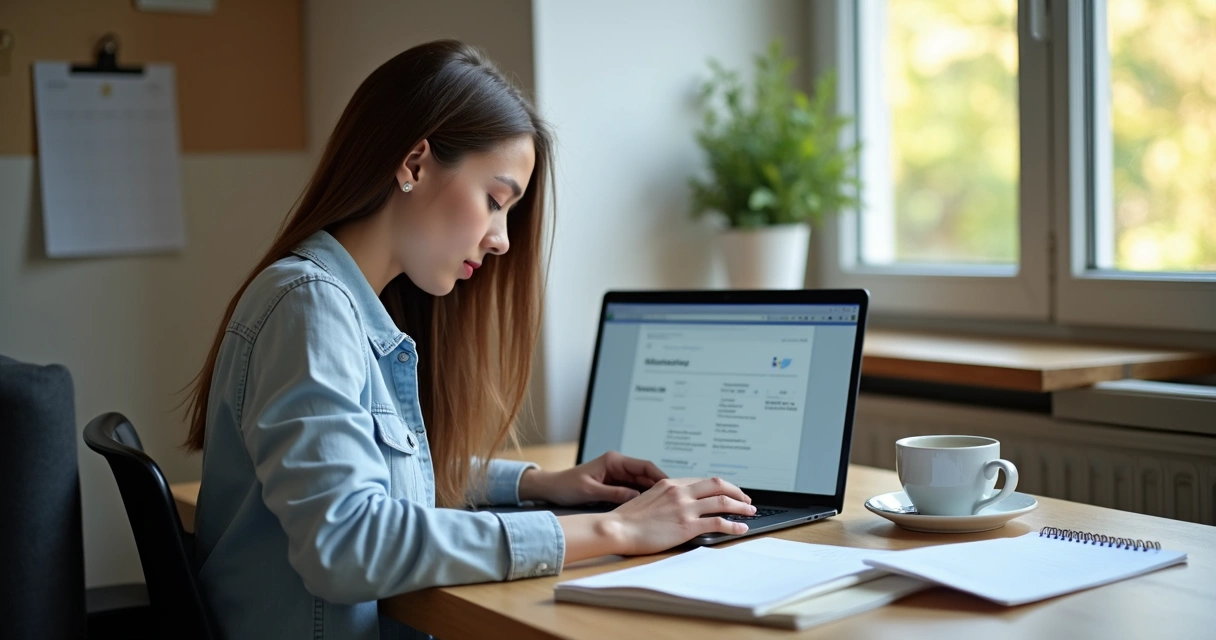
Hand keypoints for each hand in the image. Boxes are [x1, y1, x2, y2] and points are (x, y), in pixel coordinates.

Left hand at [519, 451, 666, 505]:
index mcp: (613, 460)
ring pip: (641, 483)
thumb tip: (637, 496)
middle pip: (646, 474)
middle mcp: (618, 465)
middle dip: (660, 486)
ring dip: (653, 493)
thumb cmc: (567, 486)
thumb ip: (614, 493)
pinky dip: (643, 497)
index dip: (660, 475)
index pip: (643, 466)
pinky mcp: (614, 484)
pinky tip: (652, 508)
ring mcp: (617, 475)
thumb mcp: (590, 491)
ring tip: (668, 505)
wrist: (551, 488)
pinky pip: (633, 490)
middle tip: (676, 498)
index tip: (672, 486)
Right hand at [600, 476, 754, 555]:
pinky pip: (718, 522)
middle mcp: (679, 491)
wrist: (617, 528)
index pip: (701, 481)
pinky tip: (741, 528)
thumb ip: (663, 499)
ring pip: (722, 501)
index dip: (719, 487)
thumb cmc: (626, 519)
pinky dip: (734, 524)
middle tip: (746, 499)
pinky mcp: (687, 525)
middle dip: (736, 491)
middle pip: (717, 484)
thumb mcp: (646, 500)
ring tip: (750, 511)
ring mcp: (684, 507)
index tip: (727, 493)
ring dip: (741, 506)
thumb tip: (674, 507)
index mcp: (669, 484)